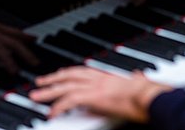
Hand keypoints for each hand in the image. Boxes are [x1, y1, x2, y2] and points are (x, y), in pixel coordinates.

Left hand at [28, 66, 171, 121]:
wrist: (149, 96)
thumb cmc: (147, 93)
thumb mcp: (140, 81)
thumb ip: (136, 78)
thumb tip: (139, 75)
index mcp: (107, 75)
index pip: (82, 71)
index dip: (69, 72)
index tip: (59, 74)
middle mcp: (98, 79)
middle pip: (69, 76)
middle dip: (53, 79)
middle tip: (40, 83)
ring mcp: (95, 87)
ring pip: (65, 87)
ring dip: (48, 92)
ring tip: (36, 96)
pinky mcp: (93, 98)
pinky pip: (69, 101)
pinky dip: (59, 107)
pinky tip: (51, 113)